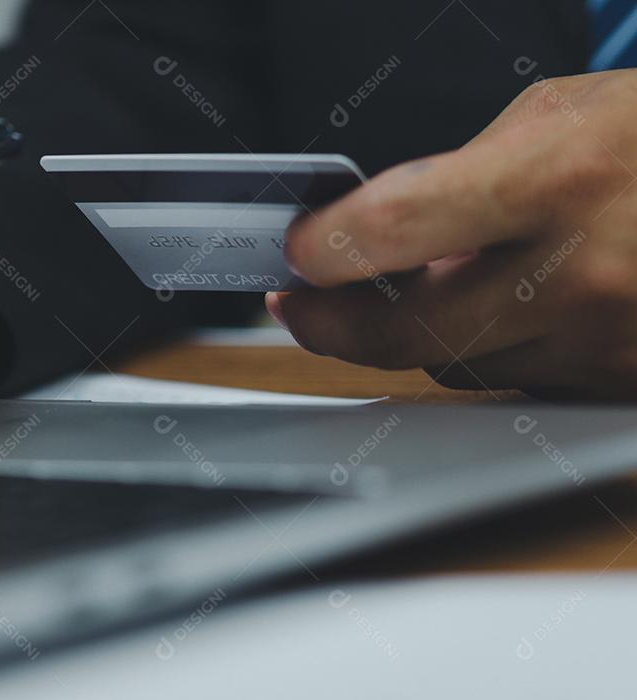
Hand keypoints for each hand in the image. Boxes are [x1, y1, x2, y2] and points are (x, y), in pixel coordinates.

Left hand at [270, 69, 636, 399]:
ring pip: (459, 364)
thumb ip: (460, 175)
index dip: (325, 247)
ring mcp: (607, 342)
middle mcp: (583, 274)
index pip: (396, 228)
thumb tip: (376, 229)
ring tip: (437, 282)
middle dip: (336, 328)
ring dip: (427, 330)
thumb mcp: (564, 115)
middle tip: (300, 310)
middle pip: (409, 335)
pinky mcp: (622, 385)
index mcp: (559, 179)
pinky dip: (495, 347)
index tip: (293, 256)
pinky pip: (518, 379)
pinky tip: (515, 305)